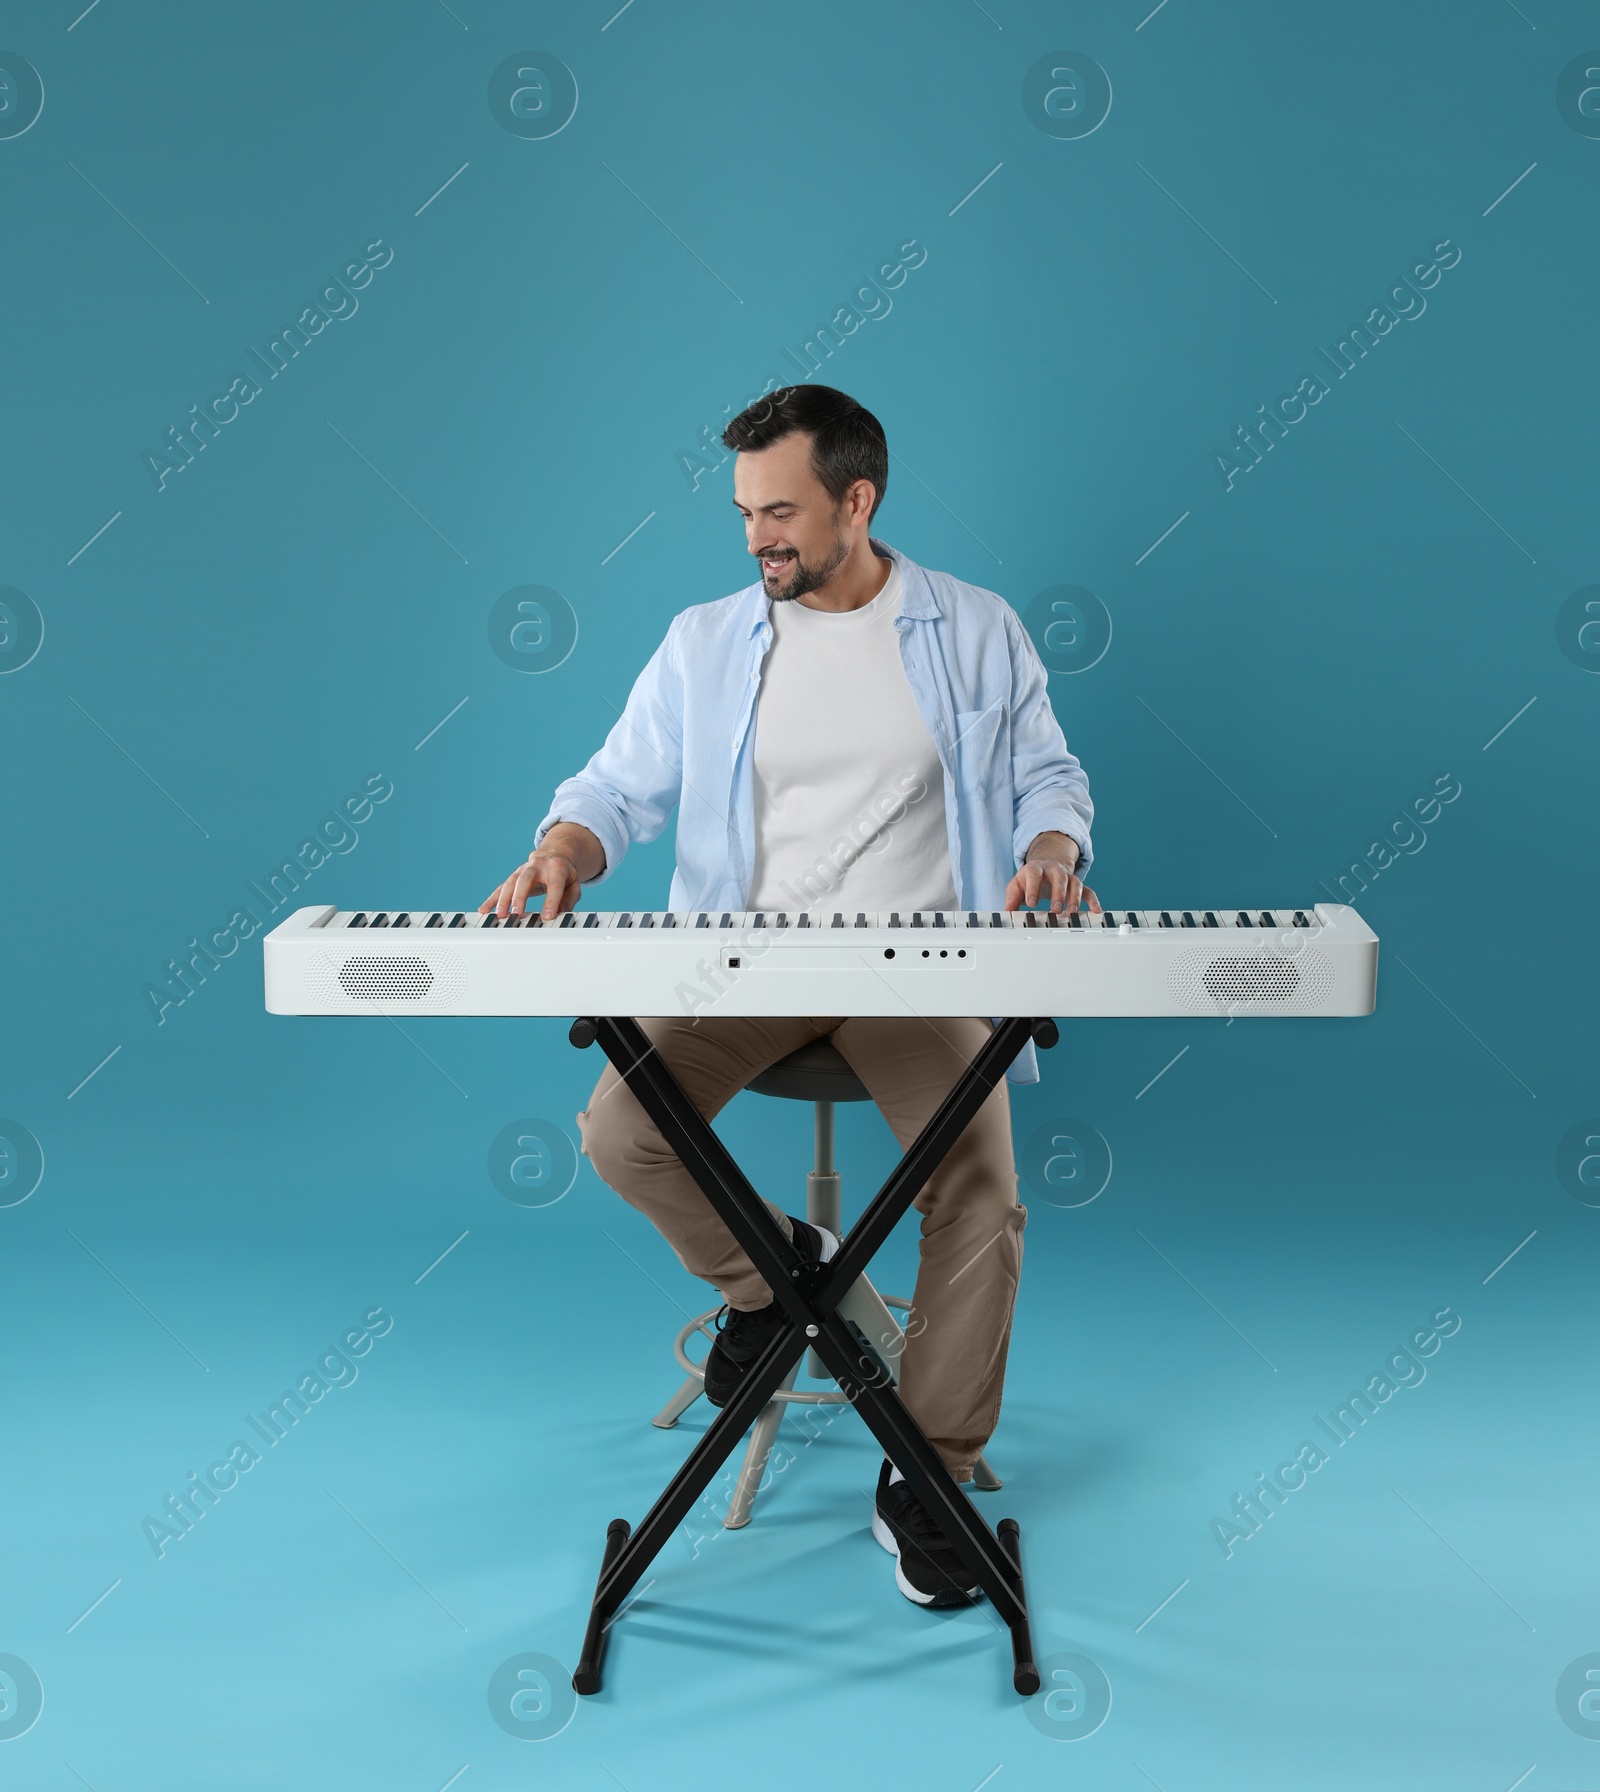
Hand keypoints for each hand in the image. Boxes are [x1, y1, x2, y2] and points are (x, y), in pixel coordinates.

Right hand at [479, 822, 603, 921]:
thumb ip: (569, 900)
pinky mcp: (513, 877)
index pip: (554, 885)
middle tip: (517, 914)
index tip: (547, 917)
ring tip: (500, 915)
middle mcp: (537, 866)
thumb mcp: (573, 884)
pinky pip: (501, 888)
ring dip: (504, 899)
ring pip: (511, 883)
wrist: (553, 854)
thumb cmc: (564, 873)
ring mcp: (523, 870)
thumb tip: (561, 914)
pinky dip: (492, 899)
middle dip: (520, 897)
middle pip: (526, 879)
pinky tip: (484, 910)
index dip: (551, 901)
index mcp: (556, 867)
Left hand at [1003, 830, 1100, 917]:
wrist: (1044, 866)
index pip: (1034, 874)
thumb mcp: (1017, 885)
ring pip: (1075, 883)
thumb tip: (1007, 912)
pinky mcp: (1076, 884)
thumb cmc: (1029, 878)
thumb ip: (1011, 898)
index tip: (1031, 903)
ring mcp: (1067, 877)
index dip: (1033, 888)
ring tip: (1072, 912)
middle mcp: (1053, 870)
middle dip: (1058, 893)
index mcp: (1035, 868)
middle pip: (1059, 877)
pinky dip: (1093, 900)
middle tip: (1055, 909)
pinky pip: (1088, 890)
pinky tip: (1096, 910)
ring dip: (1075, 898)